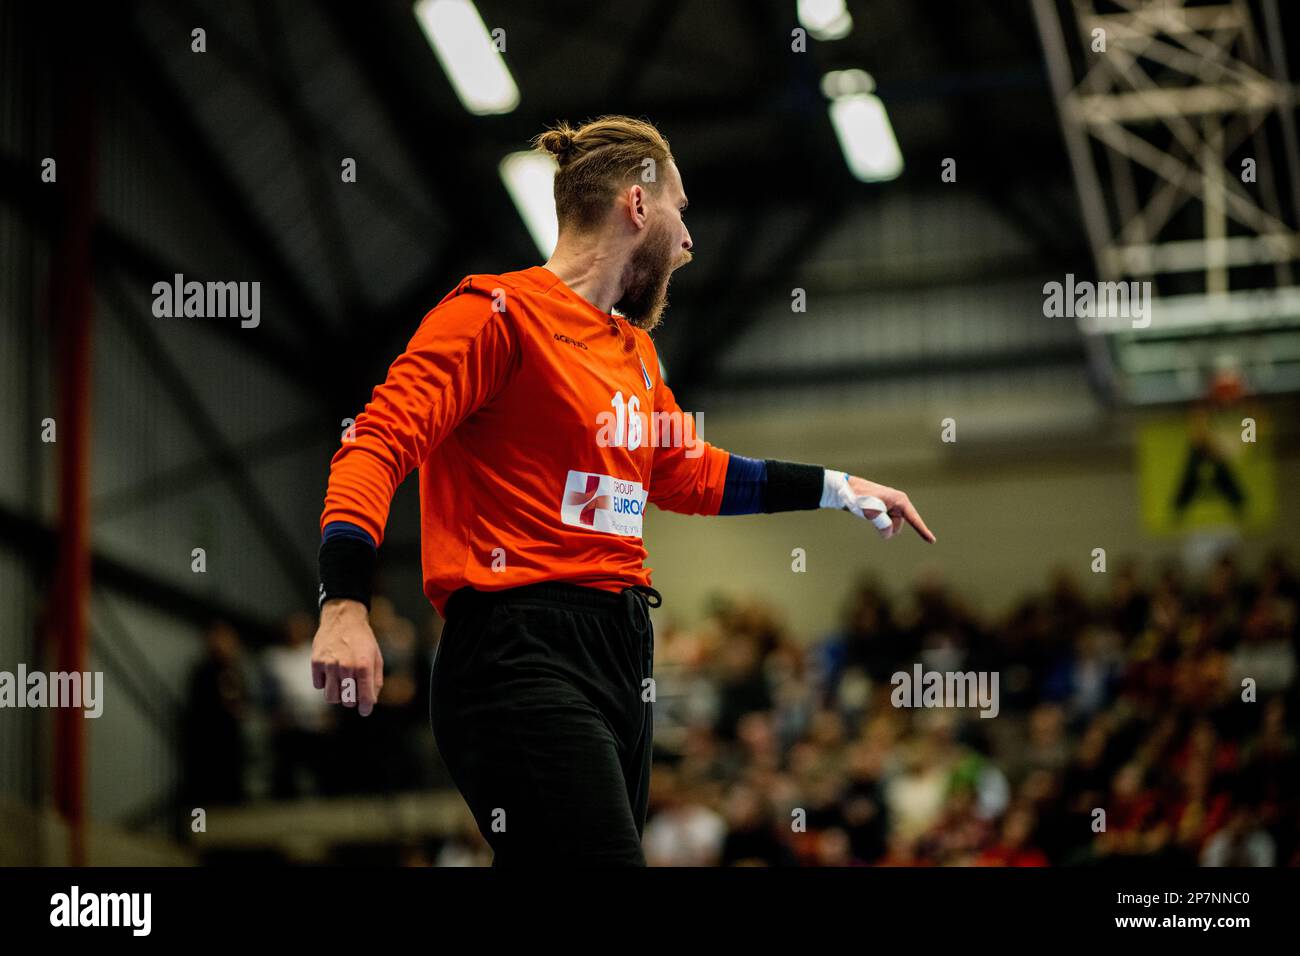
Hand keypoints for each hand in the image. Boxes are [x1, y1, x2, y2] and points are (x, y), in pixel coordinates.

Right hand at [311, 599, 384, 715]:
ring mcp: (329, 664)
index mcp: (364, 664)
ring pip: (331, 697)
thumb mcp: (376, 656)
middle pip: (347, 700)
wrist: (343, 618)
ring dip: (338, 695)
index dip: (366, 707)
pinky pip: (319, 685)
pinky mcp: (316, 662)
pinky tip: (331, 672)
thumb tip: (371, 701)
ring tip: (342, 684)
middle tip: (353, 691)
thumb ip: (375, 680)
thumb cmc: (363, 639)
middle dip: (352, 699)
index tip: (365, 710)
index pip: (365, 696)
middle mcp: (346, 666)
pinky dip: (325, 683)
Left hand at [844, 475, 936, 542]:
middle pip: (897, 526)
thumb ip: (883, 524)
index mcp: (900, 501)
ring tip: (867, 512)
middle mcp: (899, 504)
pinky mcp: (884, 511)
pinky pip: (884, 525)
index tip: (932, 541)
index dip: (922, 530)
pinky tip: (868, 514)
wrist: (847, 490)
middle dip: (886, 528)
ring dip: (880, 526)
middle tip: (870, 514)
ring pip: (890, 527)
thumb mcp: (872, 512)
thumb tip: (889, 533)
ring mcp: (891, 507)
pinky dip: (877, 524)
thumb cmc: (860, 497)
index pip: (914, 519)